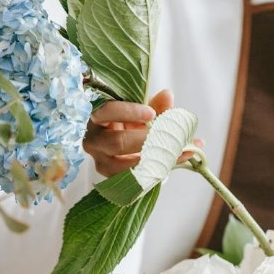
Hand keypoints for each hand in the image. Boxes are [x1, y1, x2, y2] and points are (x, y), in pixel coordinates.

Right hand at [83, 89, 201, 177]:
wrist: (123, 145)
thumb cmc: (129, 123)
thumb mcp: (141, 112)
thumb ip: (154, 105)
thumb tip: (168, 95)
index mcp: (97, 118)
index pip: (107, 112)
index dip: (129, 112)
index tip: (151, 114)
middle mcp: (93, 141)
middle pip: (117, 143)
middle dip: (146, 140)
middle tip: (170, 137)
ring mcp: (101, 162)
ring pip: (124, 166)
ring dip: (154, 158)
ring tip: (179, 150)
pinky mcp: (111, 178)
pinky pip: (133, 178)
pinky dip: (157, 169)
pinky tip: (176, 160)